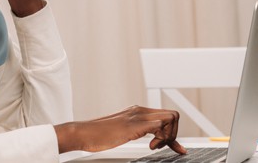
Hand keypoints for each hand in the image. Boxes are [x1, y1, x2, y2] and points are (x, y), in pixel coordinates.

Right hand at [54, 106, 186, 153]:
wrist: (84, 133)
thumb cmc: (98, 135)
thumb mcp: (122, 130)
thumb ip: (135, 130)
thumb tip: (147, 137)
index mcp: (137, 111)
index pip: (165, 115)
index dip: (172, 132)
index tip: (171, 146)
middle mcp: (139, 110)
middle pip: (172, 115)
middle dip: (173, 134)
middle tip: (161, 146)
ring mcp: (137, 116)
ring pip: (171, 118)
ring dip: (169, 136)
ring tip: (155, 146)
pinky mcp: (134, 125)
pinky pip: (160, 127)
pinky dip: (161, 140)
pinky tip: (150, 147)